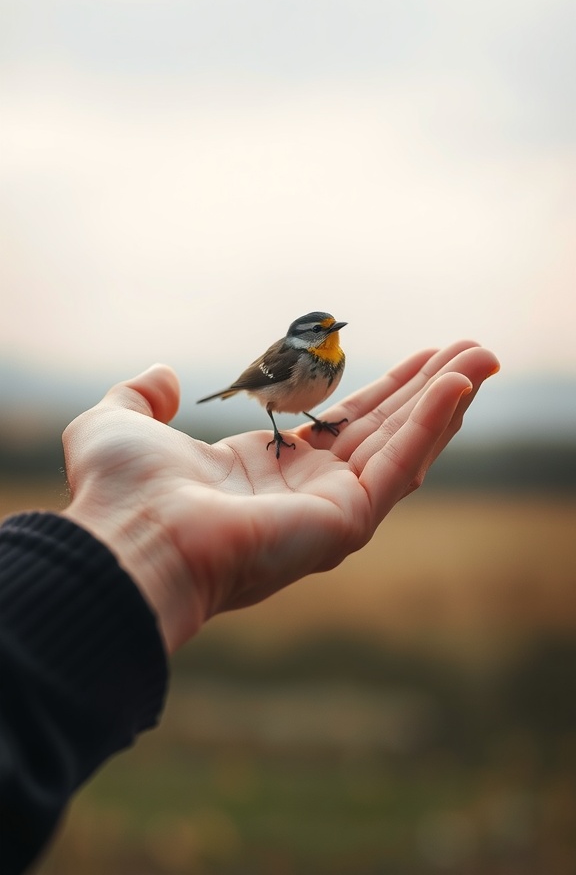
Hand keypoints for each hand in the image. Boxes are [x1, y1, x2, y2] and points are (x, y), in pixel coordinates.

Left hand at [62, 341, 498, 652]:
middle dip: (426, 390)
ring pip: (402, 446)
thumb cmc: (119, 492)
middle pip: (382, 430)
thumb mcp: (118, 423)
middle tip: (469, 350)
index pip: (339, 424)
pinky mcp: (346, 522)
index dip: (379, 390)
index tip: (417, 362)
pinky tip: (459, 384)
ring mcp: (328, 510)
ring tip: (482, 357)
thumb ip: (141, 396)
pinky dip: (432, 424)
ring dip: (444, 400)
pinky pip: (400, 465)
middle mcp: (303, 492)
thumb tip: (163, 375)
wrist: (130, 538)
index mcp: (263, 471)